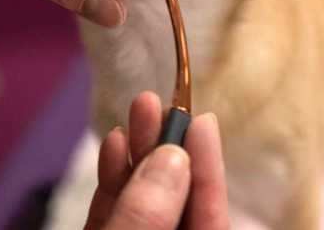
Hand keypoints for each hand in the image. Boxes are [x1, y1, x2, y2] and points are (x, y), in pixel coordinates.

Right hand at [85, 92, 228, 229]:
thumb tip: (173, 157)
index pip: (210, 220)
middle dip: (170, 149)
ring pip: (142, 197)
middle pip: (174, 200)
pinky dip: (114, 175)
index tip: (204, 121)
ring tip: (141, 106)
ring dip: (141, 150)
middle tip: (164, 105)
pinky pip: (114, 206)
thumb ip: (146, 215)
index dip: (208, 170)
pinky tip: (114, 142)